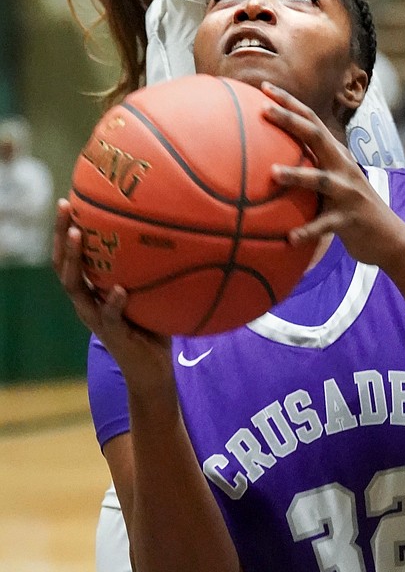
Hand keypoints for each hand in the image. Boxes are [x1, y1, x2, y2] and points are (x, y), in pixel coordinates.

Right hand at [52, 198, 173, 394]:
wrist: (153, 370)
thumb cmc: (153, 325)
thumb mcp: (151, 291)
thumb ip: (152, 268)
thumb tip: (176, 229)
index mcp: (93, 290)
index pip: (71, 256)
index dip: (65, 231)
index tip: (68, 201)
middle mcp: (88, 302)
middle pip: (63, 265)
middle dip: (62, 235)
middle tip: (66, 209)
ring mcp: (96, 319)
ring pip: (75, 288)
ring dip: (76, 261)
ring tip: (80, 237)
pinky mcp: (112, 336)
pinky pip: (109, 317)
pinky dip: (112, 302)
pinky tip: (119, 290)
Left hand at [261, 82, 394, 265]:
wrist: (389, 238)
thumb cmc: (351, 211)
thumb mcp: (333, 185)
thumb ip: (309, 171)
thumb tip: (267, 166)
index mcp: (336, 156)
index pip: (311, 121)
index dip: (289, 103)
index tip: (264, 88)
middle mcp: (343, 168)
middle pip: (315, 136)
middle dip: (290, 120)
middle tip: (263, 109)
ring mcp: (347, 193)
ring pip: (320, 180)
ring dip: (296, 176)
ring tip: (272, 173)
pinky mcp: (349, 220)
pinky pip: (324, 226)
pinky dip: (307, 231)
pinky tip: (289, 238)